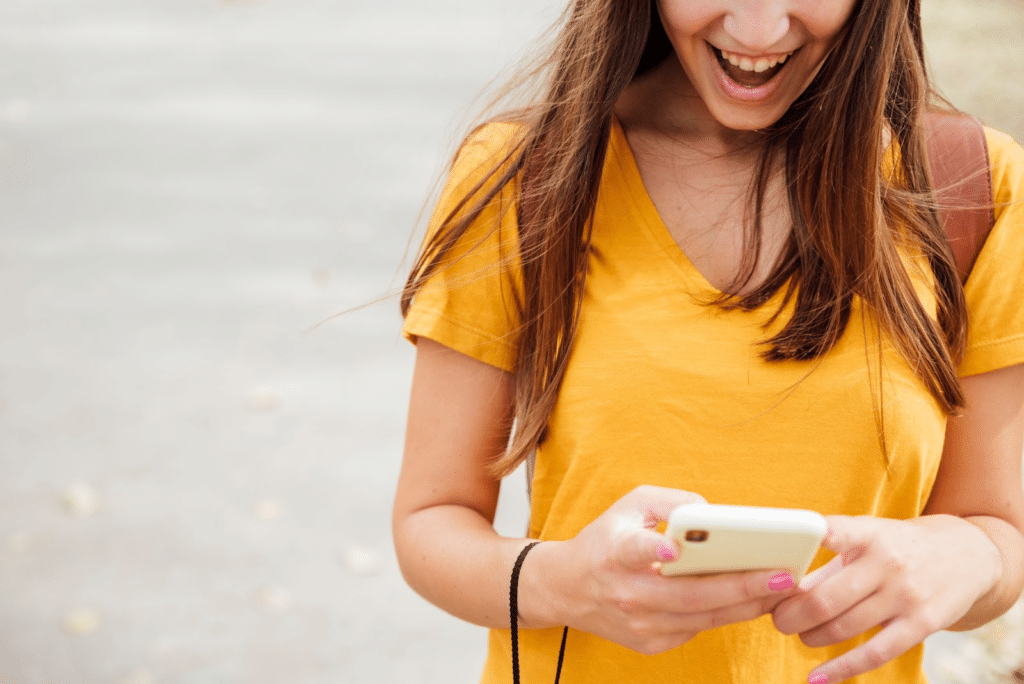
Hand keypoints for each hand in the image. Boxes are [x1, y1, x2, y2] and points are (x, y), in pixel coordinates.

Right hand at [526, 485, 798, 654]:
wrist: (566, 589)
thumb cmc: (605, 540)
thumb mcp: (628, 506)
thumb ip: (670, 500)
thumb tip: (713, 514)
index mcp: (614, 552)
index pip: (632, 551)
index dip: (652, 549)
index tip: (671, 548)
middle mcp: (626, 593)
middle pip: (689, 595)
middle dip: (740, 586)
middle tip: (781, 575)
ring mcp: (639, 624)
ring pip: (702, 618)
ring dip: (746, 605)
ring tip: (782, 588)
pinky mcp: (650, 643)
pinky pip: (698, 629)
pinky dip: (728, 615)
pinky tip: (756, 600)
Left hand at [771, 514, 1001, 682]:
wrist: (967, 556)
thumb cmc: (897, 545)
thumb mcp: (867, 538)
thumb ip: (827, 562)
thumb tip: (779, 590)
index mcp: (869, 534)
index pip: (840, 533)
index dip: (813, 538)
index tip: (788, 549)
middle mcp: (888, 563)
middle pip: (826, 598)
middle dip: (792, 615)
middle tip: (778, 619)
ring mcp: (906, 595)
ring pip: (844, 627)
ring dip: (811, 636)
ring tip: (799, 634)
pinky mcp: (921, 624)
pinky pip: (874, 653)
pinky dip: (841, 669)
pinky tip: (817, 677)